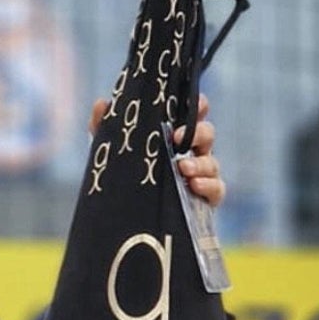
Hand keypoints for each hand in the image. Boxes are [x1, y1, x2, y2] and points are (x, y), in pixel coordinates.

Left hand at [88, 94, 225, 207]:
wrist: (126, 216)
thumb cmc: (124, 176)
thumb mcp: (111, 151)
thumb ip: (103, 127)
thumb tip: (102, 103)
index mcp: (173, 136)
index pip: (192, 115)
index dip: (198, 106)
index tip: (195, 104)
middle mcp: (191, 152)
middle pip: (207, 135)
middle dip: (198, 133)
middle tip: (176, 137)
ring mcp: (201, 175)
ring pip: (211, 163)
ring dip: (200, 163)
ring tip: (182, 167)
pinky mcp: (205, 199)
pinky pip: (217, 189)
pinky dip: (209, 185)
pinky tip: (193, 184)